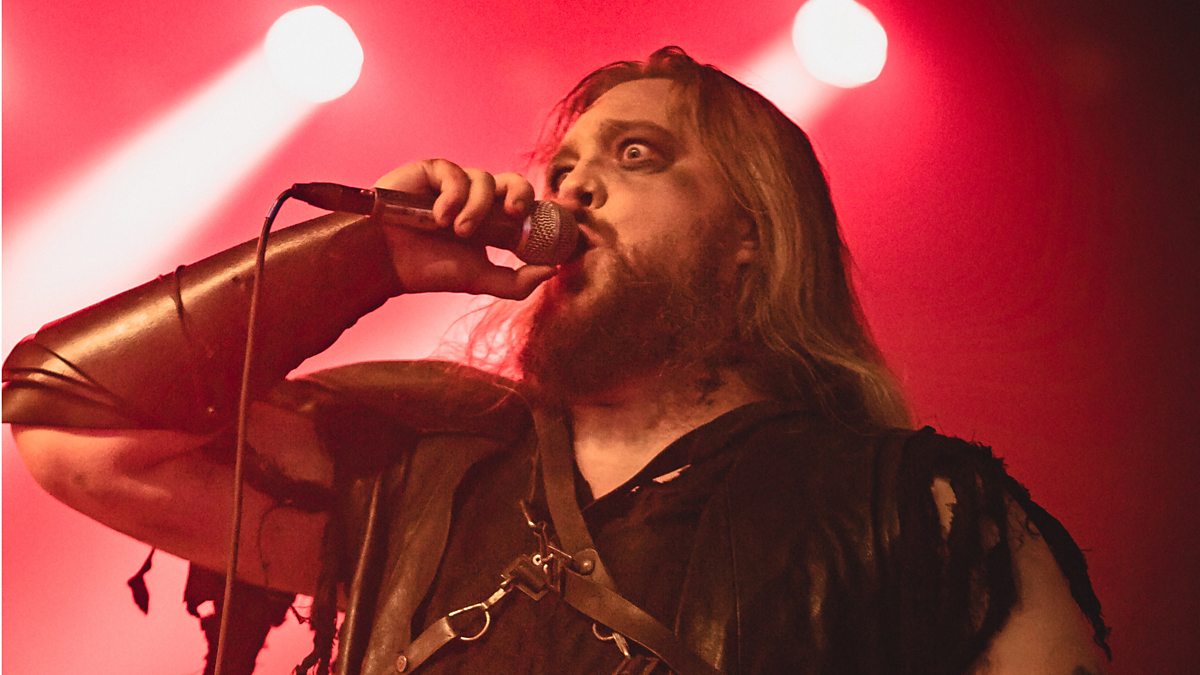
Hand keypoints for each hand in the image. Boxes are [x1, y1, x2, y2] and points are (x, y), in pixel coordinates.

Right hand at [374, 159, 557, 298]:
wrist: (386, 261)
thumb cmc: (428, 268)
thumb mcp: (479, 279)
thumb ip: (516, 281)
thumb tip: (553, 270)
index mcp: (492, 220)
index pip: (525, 206)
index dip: (541, 207)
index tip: (555, 217)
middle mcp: (477, 198)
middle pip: (515, 181)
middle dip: (520, 194)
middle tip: (512, 214)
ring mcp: (456, 183)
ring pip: (485, 180)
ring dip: (476, 208)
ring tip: (457, 231)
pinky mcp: (434, 171)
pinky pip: (456, 173)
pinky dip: (453, 196)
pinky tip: (439, 216)